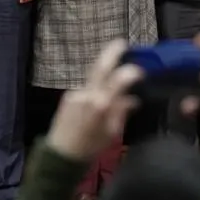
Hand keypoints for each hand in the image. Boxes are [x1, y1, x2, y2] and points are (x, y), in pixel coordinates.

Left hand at [46, 40, 142, 161]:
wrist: (59, 156)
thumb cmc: (90, 148)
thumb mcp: (112, 133)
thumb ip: (122, 112)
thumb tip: (133, 99)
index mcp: (101, 104)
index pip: (118, 80)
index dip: (131, 72)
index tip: (140, 71)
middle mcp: (87, 94)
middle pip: (100, 67)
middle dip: (111, 52)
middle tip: (122, 42)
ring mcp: (76, 93)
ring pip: (93, 76)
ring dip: (104, 69)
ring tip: (115, 65)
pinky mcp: (68, 95)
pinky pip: (87, 85)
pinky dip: (96, 84)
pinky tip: (101, 90)